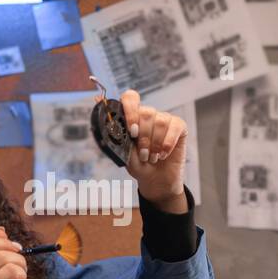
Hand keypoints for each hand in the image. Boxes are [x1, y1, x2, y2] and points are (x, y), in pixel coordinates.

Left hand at [96, 88, 186, 207]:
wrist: (156, 181)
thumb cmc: (139, 165)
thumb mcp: (125, 153)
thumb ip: (116, 134)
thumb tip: (98, 104)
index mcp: (133, 117)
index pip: (131, 98)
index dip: (131, 111)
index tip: (131, 132)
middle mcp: (149, 115)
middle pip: (146, 113)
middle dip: (143, 137)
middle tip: (143, 154)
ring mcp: (165, 119)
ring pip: (160, 122)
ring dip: (155, 144)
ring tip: (152, 158)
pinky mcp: (179, 127)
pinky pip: (174, 127)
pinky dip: (167, 143)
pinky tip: (163, 154)